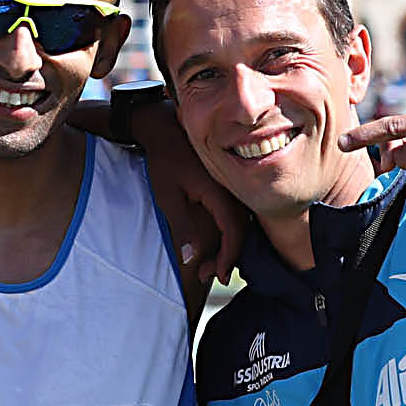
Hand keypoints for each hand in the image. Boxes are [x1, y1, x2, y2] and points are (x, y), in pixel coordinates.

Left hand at [131, 102, 245, 283]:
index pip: (233, 232)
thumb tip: (191, 260)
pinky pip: (236, 213)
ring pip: (241, 223)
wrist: (166, 129)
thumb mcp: (168, 196)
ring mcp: (233, 186)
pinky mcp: (229, 185)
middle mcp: (233, 190)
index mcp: (221, 192)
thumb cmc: (165, 161)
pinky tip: (216, 242)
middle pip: (241, 231)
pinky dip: (228, 232)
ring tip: (210, 264)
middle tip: (209, 276)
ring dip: (228, 246)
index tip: (216, 275)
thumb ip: (183, 228)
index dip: (227, 257)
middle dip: (227, 257)